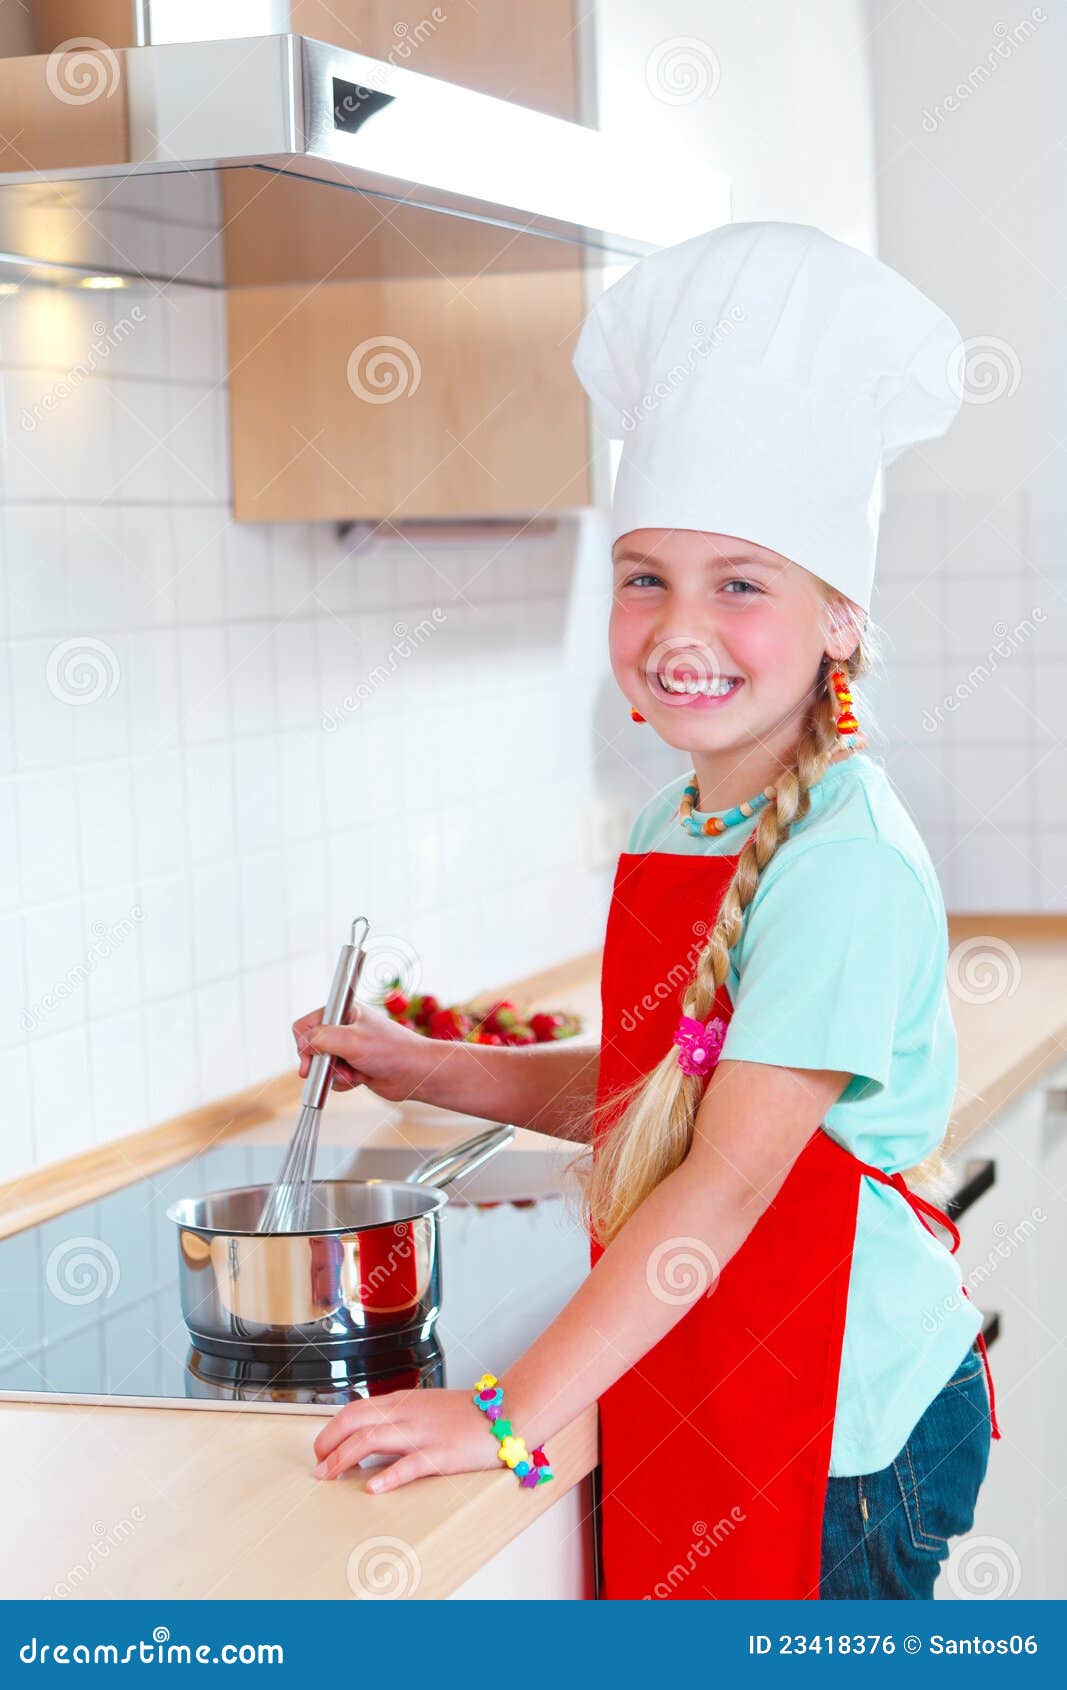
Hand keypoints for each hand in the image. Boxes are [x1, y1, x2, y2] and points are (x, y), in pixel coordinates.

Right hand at [292, 999, 430, 1103]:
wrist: (415, 1074)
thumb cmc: (391, 1051)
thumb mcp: (352, 1040)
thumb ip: (321, 1038)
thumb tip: (303, 1045)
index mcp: (343, 1012)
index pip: (306, 1024)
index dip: (304, 1042)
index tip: (310, 1058)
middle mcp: (343, 1028)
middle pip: (311, 1048)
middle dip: (322, 1063)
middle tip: (334, 1068)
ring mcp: (348, 1048)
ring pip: (322, 1066)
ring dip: (336, 1074)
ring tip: (356, 1072)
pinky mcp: (353, 1065)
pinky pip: (334, 1078)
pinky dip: (344, 1082)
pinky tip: (361, 1078)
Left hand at [311, 1388, 500, 1491]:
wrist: (506, 1411)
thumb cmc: (465, 1415)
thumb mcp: (424, 1408)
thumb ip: (397, 1420)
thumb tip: (367, 1441)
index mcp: (402, 1402)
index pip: (354, 1410)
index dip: (331, 1431)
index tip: (320, 1451)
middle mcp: (407, 1414)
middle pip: (355, 1422)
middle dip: (328, 1445)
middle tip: (318, 1467)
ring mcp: (423, 1433)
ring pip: (371, 1440)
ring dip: (343, 1459)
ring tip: (329, 1476)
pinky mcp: (441, 1453)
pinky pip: (409, 1465)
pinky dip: (388, 1476)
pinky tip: (373, 1488)